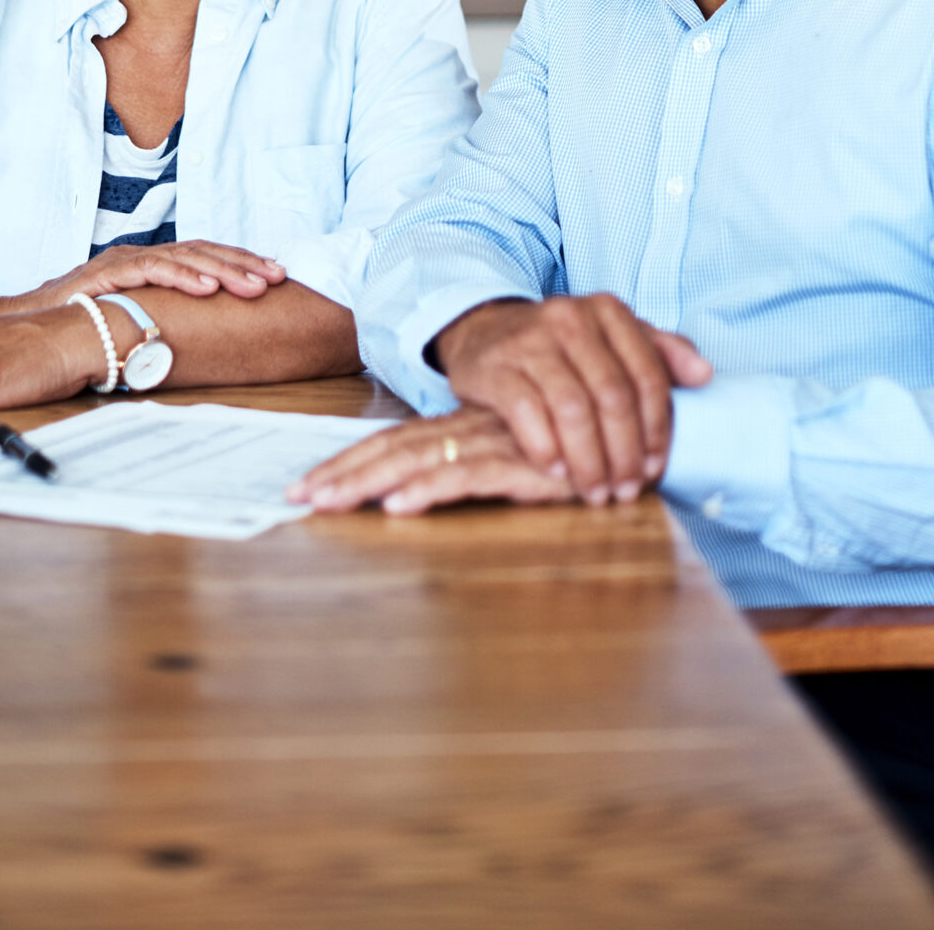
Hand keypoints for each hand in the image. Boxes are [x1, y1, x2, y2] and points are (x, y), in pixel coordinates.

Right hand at [19, 238, 287, 307]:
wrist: (27, 319)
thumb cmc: (81, 321)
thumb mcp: (131, 317)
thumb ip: (162, 316)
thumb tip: (203, 333)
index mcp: (153, 262)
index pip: (206, 255)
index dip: (241, 262)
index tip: (276, 274)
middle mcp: (144, 254)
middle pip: (203, 251)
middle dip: (244, 263)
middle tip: (279, 275)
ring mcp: (126, 259)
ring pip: (184, 256)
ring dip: (223, 269)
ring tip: (254, 284)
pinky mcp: (108, 272)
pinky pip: (151, 269)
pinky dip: (182, 276)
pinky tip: (207, 287)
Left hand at [289, 405, 576, 517]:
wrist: (639, 433)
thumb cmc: (579, 450)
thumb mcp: (519, 463)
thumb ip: (480, 468)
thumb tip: (422, 494)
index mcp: (465, 428)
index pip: (395, 443)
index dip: (350, 462)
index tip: (308, 486)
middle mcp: (471, 430)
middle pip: (392, 449)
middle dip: (341, 473)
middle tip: (295, 496)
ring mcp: (494, 442)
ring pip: (417, 459)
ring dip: (367, 481)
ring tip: (326, 501)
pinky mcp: (523, 463)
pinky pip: (467, 475)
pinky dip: (430, 488)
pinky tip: (398, 505)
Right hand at [435, 296, 710, 503]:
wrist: (486, 332)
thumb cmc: (562, 347)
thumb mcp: (613, 340)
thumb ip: (661, 353)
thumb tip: (705, 375)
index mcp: (608, 311)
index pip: (647, 374)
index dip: (656, 428)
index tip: (655, 467)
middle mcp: (570, 318)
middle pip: (612, 395)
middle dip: (624, 452)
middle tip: (625, 490)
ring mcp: (530, 340)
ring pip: (572, 408)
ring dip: (589, 460)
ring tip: (595, 491)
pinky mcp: (495, 365)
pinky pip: (527, 412)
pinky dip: (547, 449)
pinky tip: (557, 472)